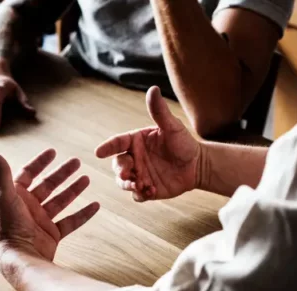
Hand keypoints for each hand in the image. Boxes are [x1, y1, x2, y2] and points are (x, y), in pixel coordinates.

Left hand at [0, 148, 99, 270]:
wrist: (21, 257)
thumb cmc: (10, 226)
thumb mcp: (5, 195)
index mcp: (16, 196)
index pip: (28, 174)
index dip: (40, 162)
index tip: (53, 151)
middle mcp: (29, 208)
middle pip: (48, 185)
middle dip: (62, 173)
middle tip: (77, 161)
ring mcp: (41, 222)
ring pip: (61, 201)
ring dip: (73, 190)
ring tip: (86, 179)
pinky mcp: (52, 235)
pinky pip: (71, 222)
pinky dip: (83, 214)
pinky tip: (95, 205)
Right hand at [95, 86, 201, 201]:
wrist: (197, 165)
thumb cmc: (184, 142)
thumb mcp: (172, 126)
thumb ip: (159, 111)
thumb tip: (153, 89)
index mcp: (136, 141)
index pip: (117, 143)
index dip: (107, 147)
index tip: (98, 152)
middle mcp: (134, 158)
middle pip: (117, 164)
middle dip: (119, 169)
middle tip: (127, 174)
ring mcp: (139, 174)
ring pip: (123, 182)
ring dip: (127, 184)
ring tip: (140, 185)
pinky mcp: (146, 189)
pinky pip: (137, 195)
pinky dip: (140, 194)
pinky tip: (151, 191)